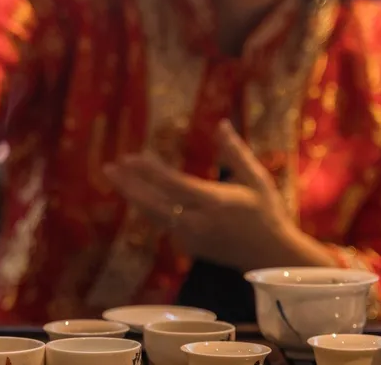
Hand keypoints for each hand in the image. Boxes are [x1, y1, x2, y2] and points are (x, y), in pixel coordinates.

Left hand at [104, 120, 296, 270]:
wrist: (270, 255)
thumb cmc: (267, 212)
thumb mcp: (256, 178)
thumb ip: (235, 152)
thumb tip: (221, 124)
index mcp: (214, 202)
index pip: (174, 184)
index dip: (150, 171)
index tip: (133, 156)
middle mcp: (197, 221)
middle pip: (154, 202)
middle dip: (130, 184)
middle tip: (109, 167)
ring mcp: (190, 237)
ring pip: (154, 215)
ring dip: (133, 196)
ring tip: (115, 178)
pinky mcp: (188, 247)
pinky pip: (163, 224)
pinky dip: (148, 208)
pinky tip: (137, 195)